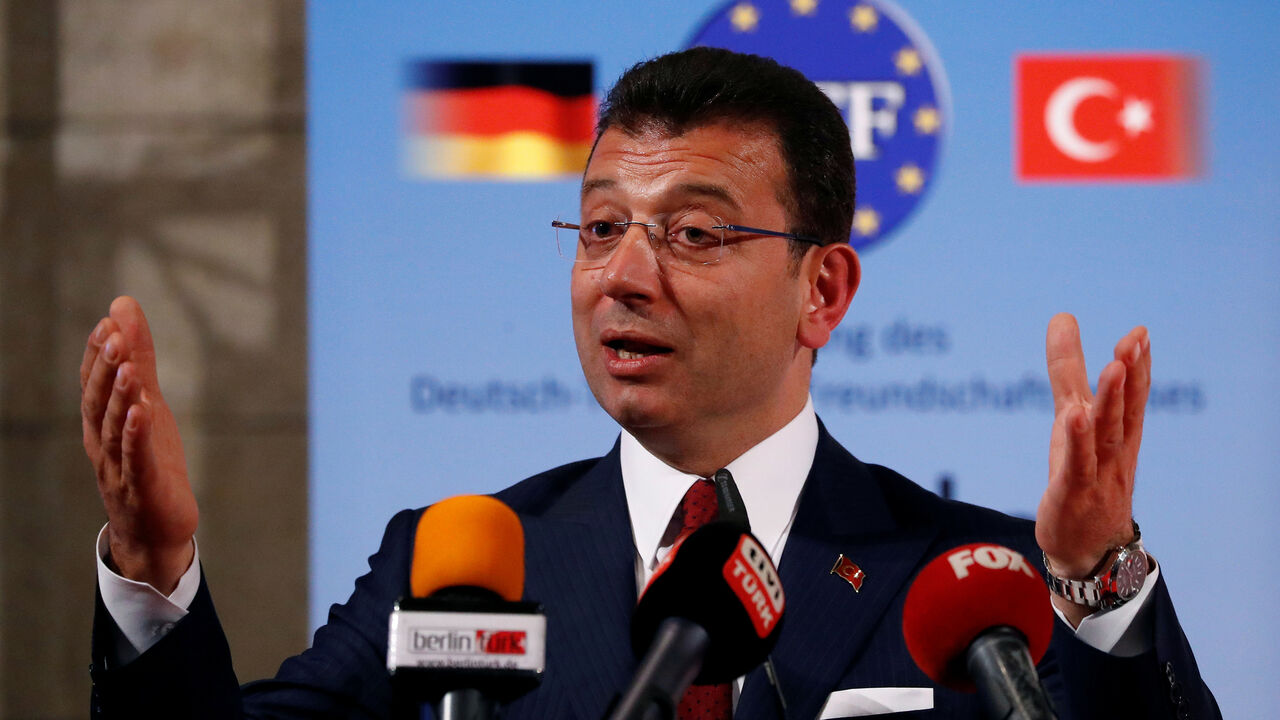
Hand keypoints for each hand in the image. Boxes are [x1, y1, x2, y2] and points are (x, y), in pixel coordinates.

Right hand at [81, 296, 196, 593]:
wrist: (155, 531)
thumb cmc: (149, 461)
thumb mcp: (148, 404)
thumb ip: (139, 359)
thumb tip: (123, 307)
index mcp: (102, 423)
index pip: (93, 383)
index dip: (98, 353)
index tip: (108, 321)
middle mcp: (104, 443)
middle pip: (98, 401)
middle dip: (106, 367)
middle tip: (114, 333)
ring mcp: (120, 467)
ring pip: (114, 429)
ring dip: (120, 396)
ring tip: (129, 366)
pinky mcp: (143, 487)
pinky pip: (136, 459)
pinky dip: (136, 435)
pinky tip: (142, 412)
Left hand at [1036, 313, 1149, 622]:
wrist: (1086, 549)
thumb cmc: (1082, 475)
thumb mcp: (1073, 418)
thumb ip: (1068, 372)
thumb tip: (1062, 319)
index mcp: (1116, 435)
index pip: (1132, 398)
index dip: (1138, 367)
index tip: (1140, 332)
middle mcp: (1112, 453)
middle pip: (1123, 411)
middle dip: (1130, 375)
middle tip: (1133, 339)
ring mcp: (1095, 474)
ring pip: (1104, 436)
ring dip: (1110, 402)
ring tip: (1113, 367)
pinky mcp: (1071, 494)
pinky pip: (1075, 466)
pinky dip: (1077, 442)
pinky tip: (1074, 417)